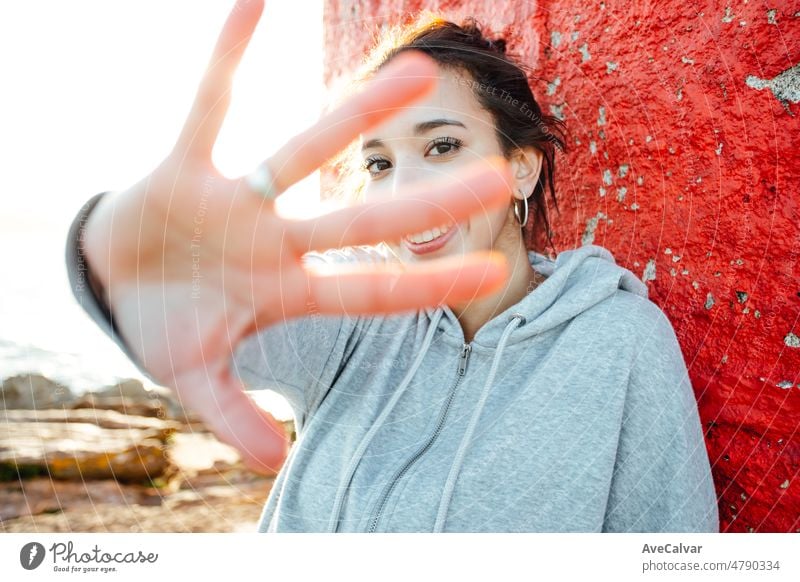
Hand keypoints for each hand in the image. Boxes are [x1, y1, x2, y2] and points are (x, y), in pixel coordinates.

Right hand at [82, 0, 511, 472]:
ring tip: (419, 71)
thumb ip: (234, 415)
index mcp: (286, 291)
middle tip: (495, 170)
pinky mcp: (185, 164)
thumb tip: (275, 465)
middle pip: (361, 219)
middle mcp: (275, 240)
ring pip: (306, 150)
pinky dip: (225, 56)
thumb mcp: (193, 377)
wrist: (112, 279)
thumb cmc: (163, 325)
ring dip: (357, 114)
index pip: (371, 290)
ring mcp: (236, 199)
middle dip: (424, 203)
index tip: (494, 271)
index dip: (427, 287)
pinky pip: (206, 102)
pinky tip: (253, 3)